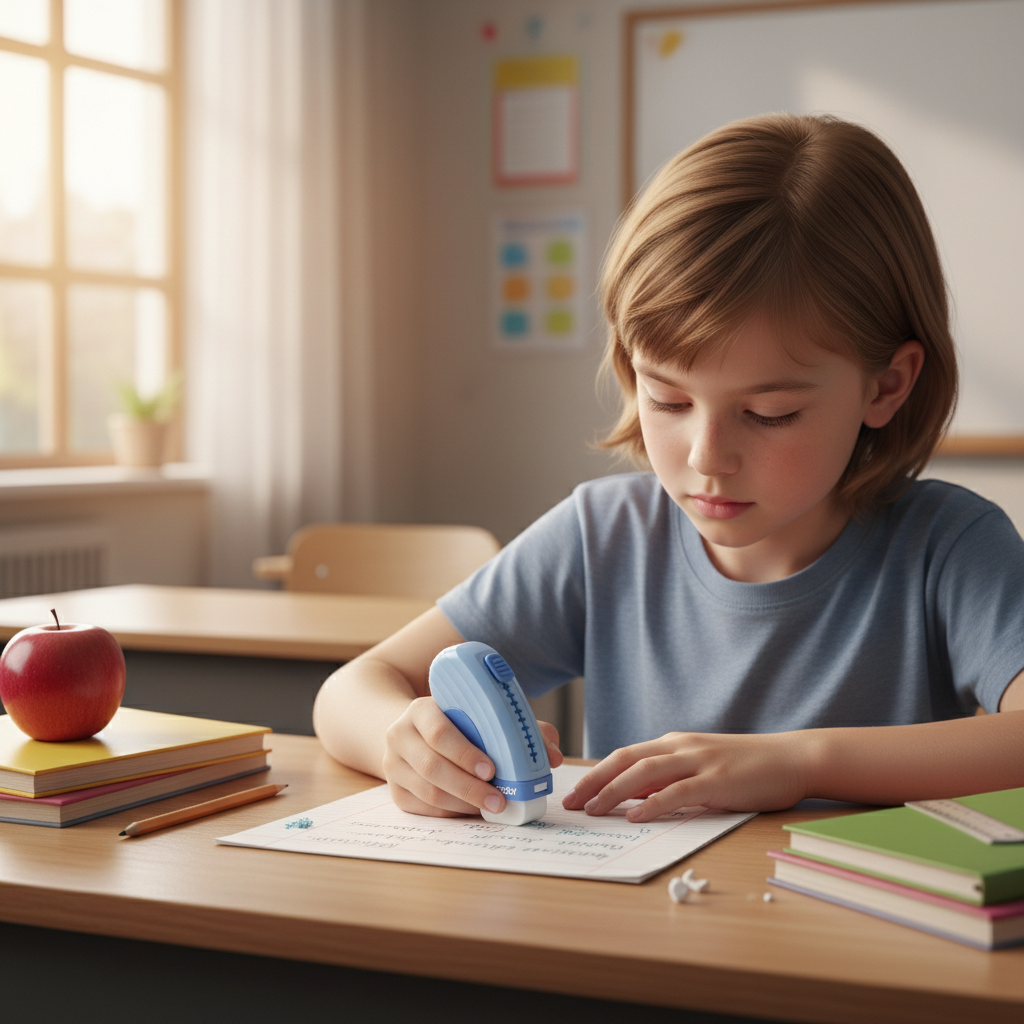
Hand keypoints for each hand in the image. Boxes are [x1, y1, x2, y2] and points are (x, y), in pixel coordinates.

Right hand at [383, 696, 562, 816]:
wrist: (411, 731)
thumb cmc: (456, 722)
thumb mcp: (481, 714)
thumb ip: (520, 728)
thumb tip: (553, 756)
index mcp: (420, 710)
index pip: (439, 732)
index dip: (465, 753)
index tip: (492, 769)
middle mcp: (400, 736)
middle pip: (433, 767)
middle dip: (469, 787)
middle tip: (500, 799)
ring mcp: (393, 766)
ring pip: (428, 792)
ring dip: (463, 803)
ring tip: (493, 808)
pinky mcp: (396, 792)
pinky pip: (425, 809)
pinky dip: (452, 812)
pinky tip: (473, 811)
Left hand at [562, 731, 807, 821]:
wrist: (791, 758)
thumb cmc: (746, 767)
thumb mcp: (700, 767)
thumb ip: (669, 779)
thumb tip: (633, 797)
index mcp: (673, 744)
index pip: (625, 755)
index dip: (596, 773)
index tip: (574, 793)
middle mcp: (680, 747)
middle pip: (626, 760)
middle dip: (594, 782)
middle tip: (571, 804)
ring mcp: (699, 761)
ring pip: (645, 772)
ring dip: (614, 791)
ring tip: (593, 810)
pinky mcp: (717, 780)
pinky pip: (678, 791)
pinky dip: (652, 803)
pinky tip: (635, 815)